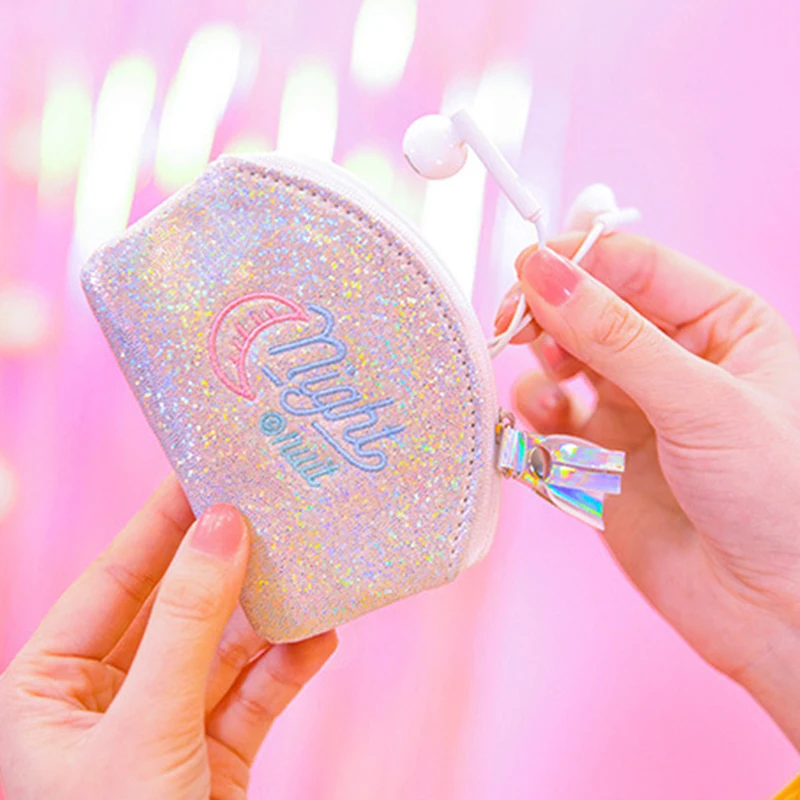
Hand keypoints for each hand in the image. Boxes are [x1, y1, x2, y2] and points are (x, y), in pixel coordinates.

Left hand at [0, 476, 336, 798]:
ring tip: (307, 566)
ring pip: (222, 648)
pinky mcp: (215, 755)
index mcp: (49, 686)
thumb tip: (222, 527)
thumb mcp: (144, 726)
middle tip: (268, 508)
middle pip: (174, 608)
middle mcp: (105, 697)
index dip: (159, 525)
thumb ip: (186, 622)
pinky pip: (255, 694)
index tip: (205, 474)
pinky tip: (322, 632)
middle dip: (224, 565)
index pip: (112, 580)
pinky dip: (289, 666)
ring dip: (267, 614)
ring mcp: (165, 724)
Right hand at [495, 233, 799, 747]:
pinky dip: (537, 411)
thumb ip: (617, 336)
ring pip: (564, 355)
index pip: (636, 266)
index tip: (529, 268)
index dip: (580, 261)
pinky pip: (551, 412)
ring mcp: (634, 404)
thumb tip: (549, 274)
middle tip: (515, 321)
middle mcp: (673, 357)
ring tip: (548, 384)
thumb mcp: (701, 402)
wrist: (769, 607)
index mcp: (720, 323)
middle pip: (590, 305)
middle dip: (550, 310)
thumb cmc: (778, 498)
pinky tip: (546, 422)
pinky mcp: (600, 451)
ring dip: (542, 361)